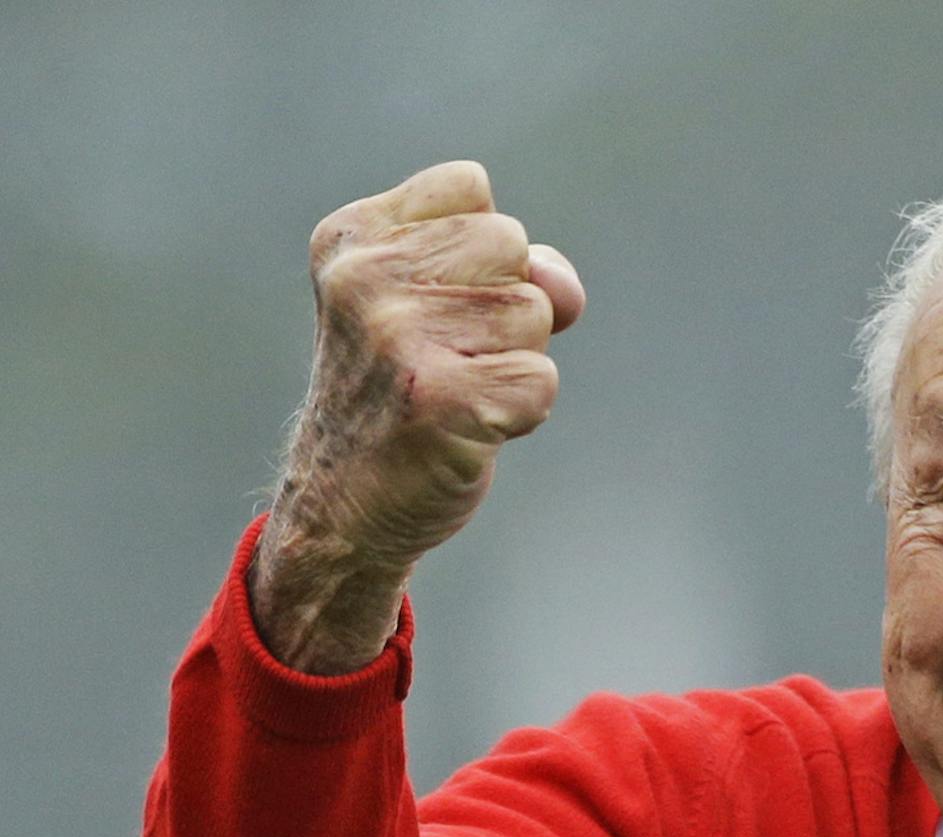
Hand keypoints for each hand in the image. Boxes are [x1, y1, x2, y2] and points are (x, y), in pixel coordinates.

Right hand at [250, 158, 584, 668]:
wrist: (345, 508)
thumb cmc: (403, 396)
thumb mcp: (435, 306)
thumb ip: (511, 268)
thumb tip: (562, 287)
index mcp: (353, 238)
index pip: (471, 188)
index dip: (482, 253)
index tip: (435, 306)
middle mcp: (365, 277)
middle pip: (511, 244)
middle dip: (504, 307)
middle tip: (448, 360)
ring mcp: (398, 337)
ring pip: (532, 312)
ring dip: (515, 361)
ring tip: (457, 394)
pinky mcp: (439, 401)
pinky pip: (540, 380)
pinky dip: (523, 412)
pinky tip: (470, 430)